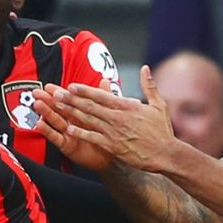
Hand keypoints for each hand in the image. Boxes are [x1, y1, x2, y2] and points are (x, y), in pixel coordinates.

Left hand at [38, 65, 180, 171]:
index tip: (71, 86)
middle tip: (56, 93)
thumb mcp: (158, 104)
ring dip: (71, 112)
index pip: (102, 95)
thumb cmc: (162, 130)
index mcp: (127, 105)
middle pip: (90, 106)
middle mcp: (118, 117)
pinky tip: (69, 128)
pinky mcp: (113, 146)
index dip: (85, 90)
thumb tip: (145, 68)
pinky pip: (93, 137)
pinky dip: (81, 132)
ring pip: (88, 119)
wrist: (166, 154)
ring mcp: (114, 132)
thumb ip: (149, 85)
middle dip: (71, 99)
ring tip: (57, 106)